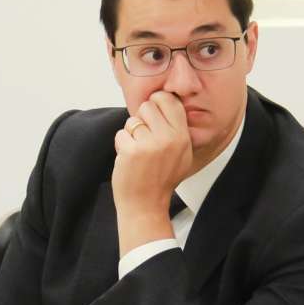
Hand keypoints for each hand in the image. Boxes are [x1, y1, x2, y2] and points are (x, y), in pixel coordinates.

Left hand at [112, 92, 193, 254]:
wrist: (146, 205)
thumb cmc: (162, 179)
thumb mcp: (182, 154)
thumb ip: (177, 129)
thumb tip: (167, 99)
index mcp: (182, 137)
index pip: (169, 100)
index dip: (157, 103)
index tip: (153, 115)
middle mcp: (168, 139)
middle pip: (147, 106)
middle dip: (142, 119)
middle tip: (145, 139)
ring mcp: (149, 145)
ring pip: (132, 121)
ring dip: (131, 134)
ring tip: (138, 153)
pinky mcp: (131, 151)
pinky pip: (121, 134)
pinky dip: (121, 146)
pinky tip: (129, 160)